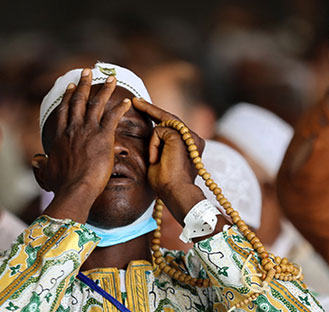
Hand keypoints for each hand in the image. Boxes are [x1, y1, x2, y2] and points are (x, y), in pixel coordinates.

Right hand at [35, 69, 130, 221]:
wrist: (75, 188)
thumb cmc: (61, 184)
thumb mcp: (46, 172)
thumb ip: (41, 164)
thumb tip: (36, 160)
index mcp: (59, 136)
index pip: (64, 110)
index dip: (67, 96)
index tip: (70, 86)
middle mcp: (72, 128)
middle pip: (78, 100)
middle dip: (84, 84)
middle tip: (87, 72)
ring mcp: (88, 130)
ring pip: (96, 104)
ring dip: (104, 89)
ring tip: (111, 78)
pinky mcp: (103, 137)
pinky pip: (113, 117)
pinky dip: (120, 108)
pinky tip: (128, 101)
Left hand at [132, 98, 205, 221]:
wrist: (176, 193)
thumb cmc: (167, 183)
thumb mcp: (161, 160)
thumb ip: (160, 145)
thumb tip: (152, 133)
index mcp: (191, 144)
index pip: (172, 124)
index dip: (156, 114)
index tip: (141, 105)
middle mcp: (194, 138)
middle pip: (169, 118)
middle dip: (150, 109)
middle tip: (135, 100)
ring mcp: (189, 136)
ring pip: (163, 124)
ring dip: (153, 142)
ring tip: (155, 160)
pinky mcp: (181, 136)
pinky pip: (158, 132)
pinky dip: (153, 146)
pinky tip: (156, 160)